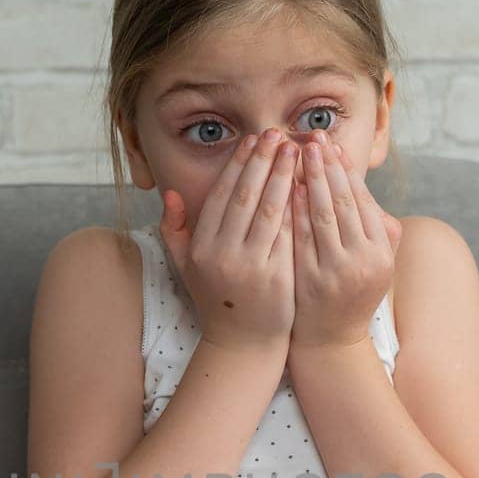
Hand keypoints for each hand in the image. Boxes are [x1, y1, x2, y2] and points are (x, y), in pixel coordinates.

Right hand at [159, 129, 296, 352]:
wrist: (243, 343)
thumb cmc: (216, 300)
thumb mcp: (186, 267)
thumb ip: (175, 230)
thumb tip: (171, 195)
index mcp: (201, 247)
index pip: (222, 195)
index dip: (238, 165)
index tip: (252, 140)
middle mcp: (222, 254)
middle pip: (246, 196)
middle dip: (263, 160)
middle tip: (278, 134)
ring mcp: (250, 266)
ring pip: (270, 210)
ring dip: (284, 175)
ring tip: (296, 150)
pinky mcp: (276, 277)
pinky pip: (289, 232)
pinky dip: (298, 205)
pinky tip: (308, 183)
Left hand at [289, 134, 402, 351]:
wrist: (331, 341)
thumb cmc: (352, 292)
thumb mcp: (374, 262)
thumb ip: (371, 224)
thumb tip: (354, 180)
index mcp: (381, 252)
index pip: (362, 201)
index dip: (347, 170)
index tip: (333, 145)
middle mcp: (362, 260)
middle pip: (343, 203)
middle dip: (328, 166)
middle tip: (313, 138)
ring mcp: (335, 272)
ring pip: (322, 217)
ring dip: (311, 181)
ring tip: (299, 153)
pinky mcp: (309, 282)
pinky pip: (301, 239)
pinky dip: (296, 211)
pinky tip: (289, 188)